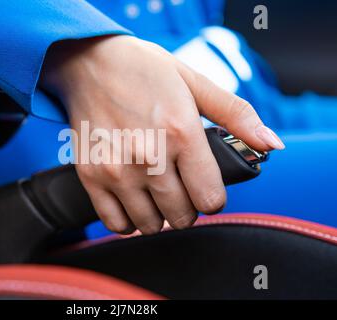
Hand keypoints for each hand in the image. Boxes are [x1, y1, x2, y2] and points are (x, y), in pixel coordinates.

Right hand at [40, 35, 283, 234]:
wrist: (89, 61)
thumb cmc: (143, 70)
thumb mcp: (194, 82)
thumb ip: (236, 115)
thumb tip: (272, 144)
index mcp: (181, 132)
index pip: (210, 199)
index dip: (212, 197)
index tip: (204, 187)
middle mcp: (148, 157)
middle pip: (182, 217)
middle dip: (187, 207)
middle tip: (179, 186)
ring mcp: (116, 170)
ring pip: (150, 225)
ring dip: (159, 214)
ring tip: (155, 191)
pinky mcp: (90, 176)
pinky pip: (115, 224)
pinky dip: (128, 220)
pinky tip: (132, 199)